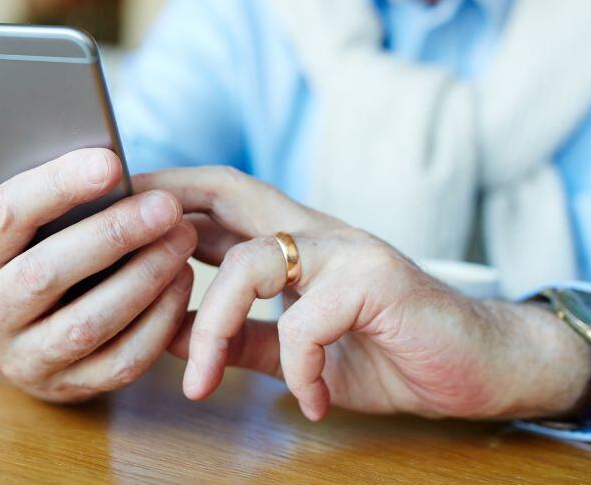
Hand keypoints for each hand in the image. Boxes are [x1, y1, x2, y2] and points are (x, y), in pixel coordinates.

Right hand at [0, 134, 195, 401]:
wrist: (15, 325)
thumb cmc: (11, 251)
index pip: (2, 218)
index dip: (56, 188)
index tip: (111, 163)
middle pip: (46, 274)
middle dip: (113, 235)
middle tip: (166, 206)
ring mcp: (27, 360)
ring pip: (88, 323)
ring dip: (144, 278)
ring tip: (183, 237)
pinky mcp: (71, 386)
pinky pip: (122, 360)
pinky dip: (159, 322)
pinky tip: (183, 281)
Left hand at [139, 166, 590, 421]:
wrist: (477, 362)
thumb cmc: (388, 348)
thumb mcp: (299, 348)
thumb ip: (242, 335)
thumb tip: (169, 331)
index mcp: (295, 242)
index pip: (219, 198)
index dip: (165, 198)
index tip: (113, 217)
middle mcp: (316, 232)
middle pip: (228, 190)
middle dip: (166, 206)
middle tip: (117, 241)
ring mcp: (346, 250)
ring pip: (252, 260)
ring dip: (212, 322)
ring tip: (200, 381)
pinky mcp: (376, 281)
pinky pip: (307, 320)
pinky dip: (297, 366)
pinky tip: (310, 399)